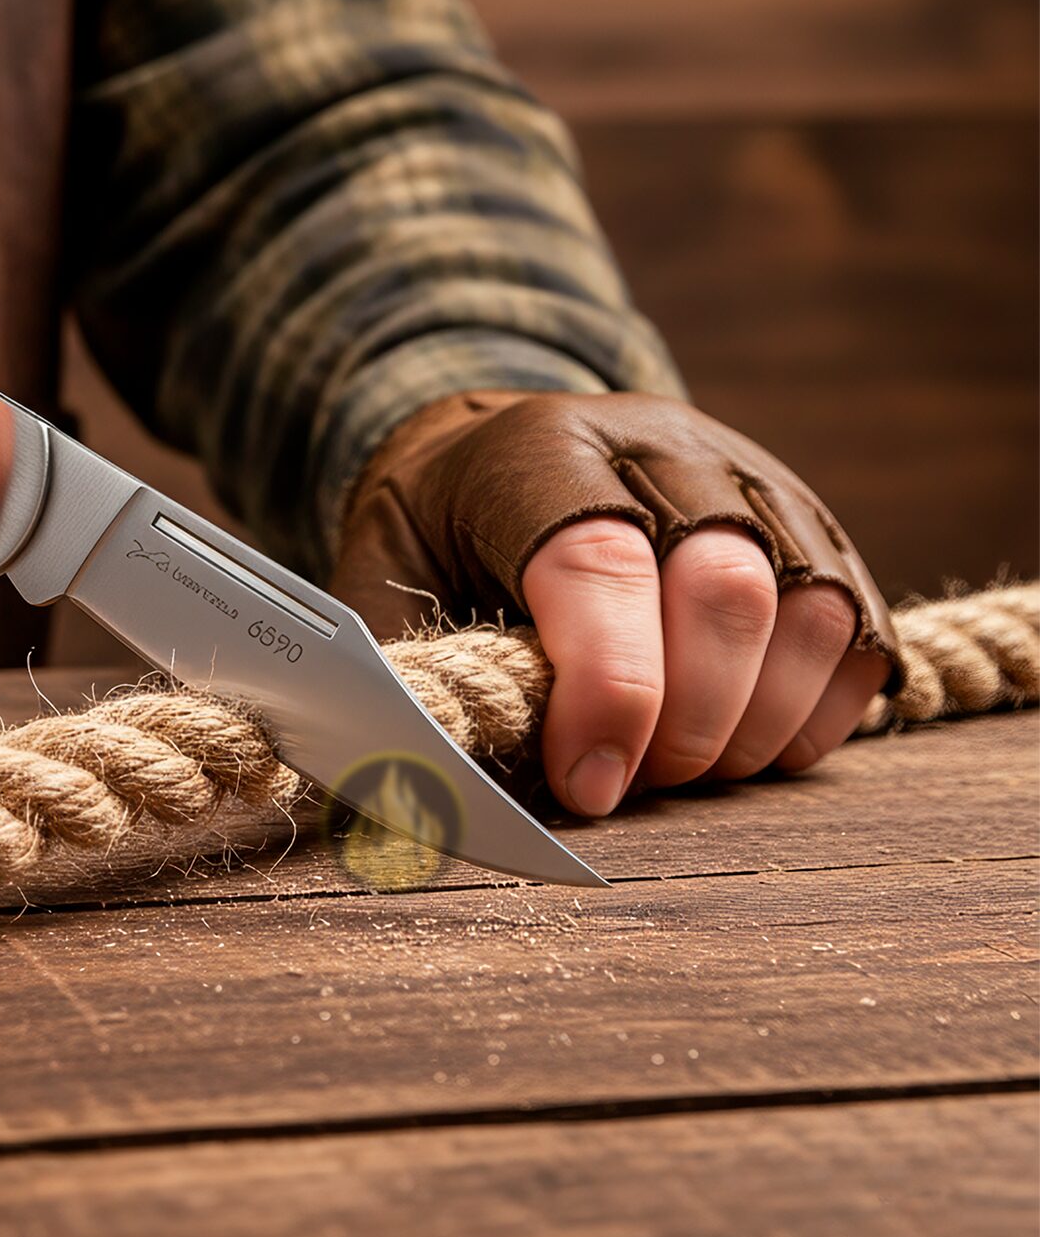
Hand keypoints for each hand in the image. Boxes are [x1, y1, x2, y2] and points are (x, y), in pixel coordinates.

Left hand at [331, 391, 897, 815]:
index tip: (588, 788)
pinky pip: (858, 629)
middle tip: (632, 788)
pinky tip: (747, 744)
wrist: (495, 446)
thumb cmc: (434, 530)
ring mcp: (752, 477)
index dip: (606, 692)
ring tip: (685, 769)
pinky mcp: (813, 525)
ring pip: (810, 609)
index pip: (598, 563)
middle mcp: (662, 445)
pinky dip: (815, 713)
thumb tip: (424, 791)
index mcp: (543, 450)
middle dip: (687, 723)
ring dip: (756, 725)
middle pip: (723, 588)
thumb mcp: (378, 577)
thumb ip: (404, 674)